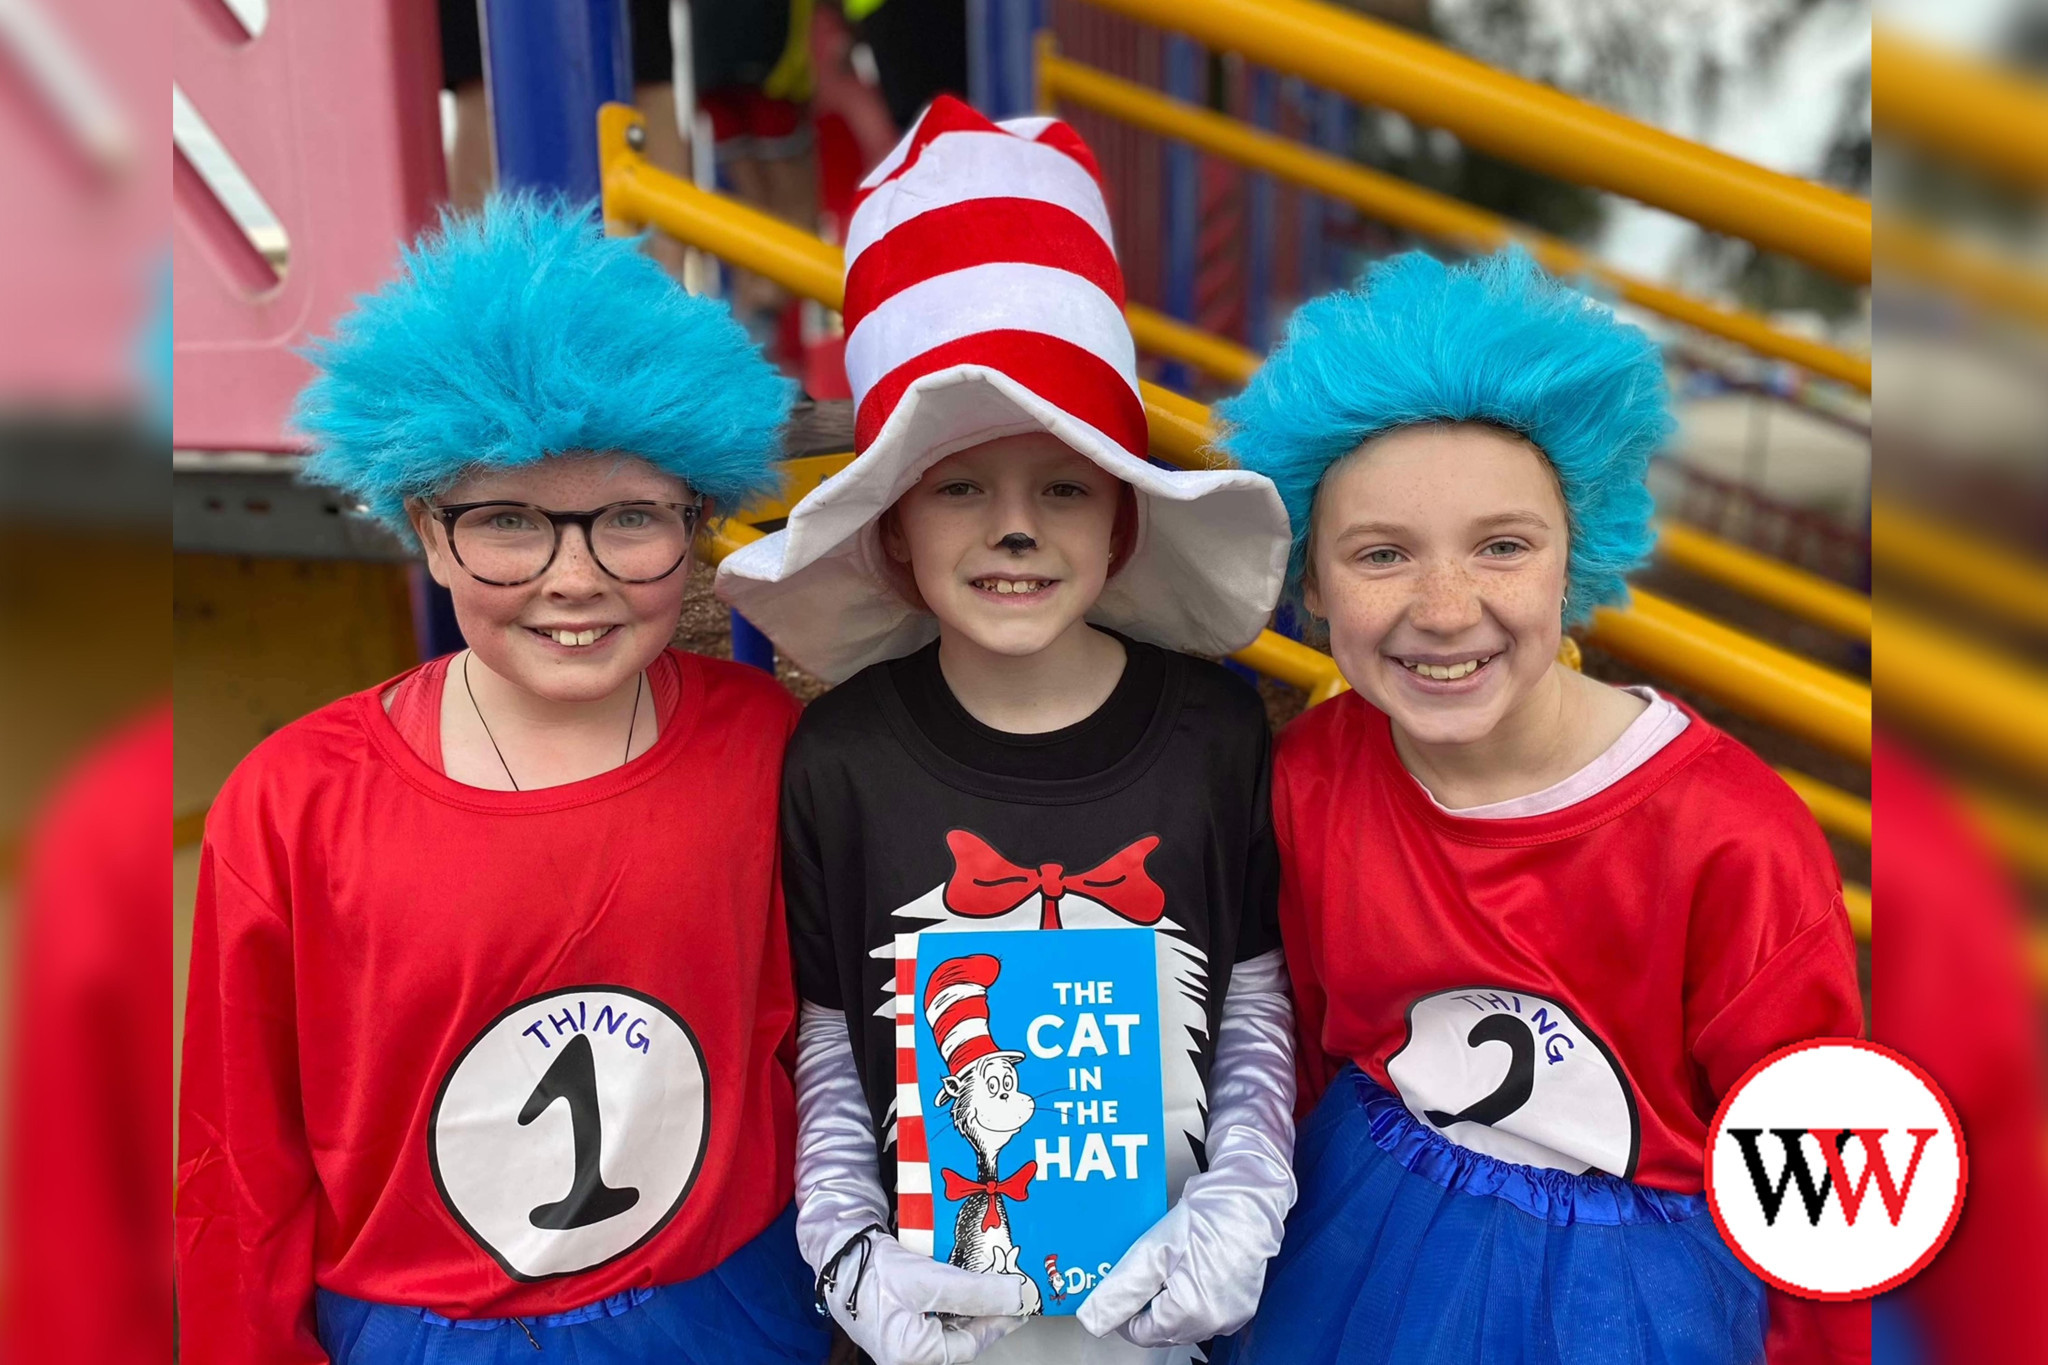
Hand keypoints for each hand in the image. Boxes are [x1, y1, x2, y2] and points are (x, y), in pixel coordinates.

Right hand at [818, 1228, 1034, 1364]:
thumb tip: (1016, 1298)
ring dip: (971, 1302)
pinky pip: (934, 1311)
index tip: (1020, 1301)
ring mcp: (901, 1334)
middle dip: (985, 1311)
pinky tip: (963, 1278)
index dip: (998, 1321)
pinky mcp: (899, 1316)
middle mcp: (907, 1352)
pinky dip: (953, 1296)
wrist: (836, 1249)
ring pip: (949, 1322)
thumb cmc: (873, 1271)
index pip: (970, 1343)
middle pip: (960, 1335)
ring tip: (991, 1281)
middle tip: (1009, 1289)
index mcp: (912, 1355)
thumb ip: (976, 1293)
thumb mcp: (930, 1282)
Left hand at [1074, 1129, 1294, 1346]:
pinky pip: (1205, 1308)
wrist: (1251, 1197)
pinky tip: (1190, 1264)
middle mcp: (1215, 1322)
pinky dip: (1191, 1292)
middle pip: (1163, 1328)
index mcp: (1191, 1314)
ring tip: (1172, 1261)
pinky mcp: (1241, 1303)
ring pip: (1184, 1319)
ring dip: (1169, 1296)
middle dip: (1150, 1300)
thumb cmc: (1209, 1216)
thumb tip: (1093, 1320)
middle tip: (1150, 1263)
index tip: (1127, 1278)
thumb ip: (1122, 1290)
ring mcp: (1232, 1314)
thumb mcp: (1153, 1251)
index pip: (1141, 1333)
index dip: (1127, 1306)